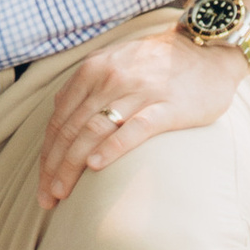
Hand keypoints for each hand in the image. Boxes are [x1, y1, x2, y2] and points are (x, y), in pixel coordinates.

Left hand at [38, 27, 247, 211]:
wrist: (207, 50)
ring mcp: (138, 92)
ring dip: (73, 165)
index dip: (46, 154)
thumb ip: (86, 87)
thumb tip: (59, 115)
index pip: (59, 120)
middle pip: (71, 130)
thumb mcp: (113, 63)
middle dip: (54, 167)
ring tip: (62, 192)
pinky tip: (96, 166)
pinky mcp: (167, 107)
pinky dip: (112, 148)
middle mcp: (110, 79)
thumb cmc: (158, 64)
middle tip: (46, 198)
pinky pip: (134, 129)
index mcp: (92, 71)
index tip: (41, 183)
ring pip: (94, 131)